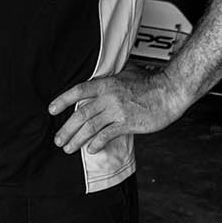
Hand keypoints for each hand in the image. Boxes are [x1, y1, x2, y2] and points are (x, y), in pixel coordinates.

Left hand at [48, 65, 190, 154]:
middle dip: (66, 128)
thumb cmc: (152, 82)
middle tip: (58, 139)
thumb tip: (104, 77)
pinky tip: (91, 149)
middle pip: (80, 113)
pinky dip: (97, 143)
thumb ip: (113, 77)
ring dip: (77, 139)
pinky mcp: (127, 123)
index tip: (51, 109)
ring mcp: (117, 111)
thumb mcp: (127, 73)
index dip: (63, 100)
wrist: (170, 91)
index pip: (78, 91)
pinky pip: (107, 135)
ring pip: (91, 126)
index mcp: (106, 83)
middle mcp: (108, 97)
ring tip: (68, 148)